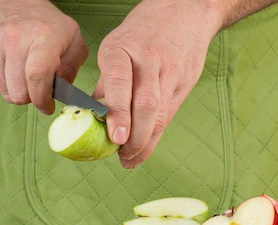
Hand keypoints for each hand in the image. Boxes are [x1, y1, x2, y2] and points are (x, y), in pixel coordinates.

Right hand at [0, 0, 88, 113]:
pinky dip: (8, 85)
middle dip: (33, 97)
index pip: (37, 76)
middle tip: (40, 87)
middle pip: (19, 92)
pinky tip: (16, 71)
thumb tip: (62, 91)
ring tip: (28, 76)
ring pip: (7, 93)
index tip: (48, 106)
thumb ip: (72, 68)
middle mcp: (15, 39)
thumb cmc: (48, 25)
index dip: (42, 98)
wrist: (15, 4)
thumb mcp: (74, 40)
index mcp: (42, 37)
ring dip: (20, 92)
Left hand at [93, 0, 222, 167]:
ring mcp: (170, 72)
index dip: (118, 113)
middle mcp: (148, 60)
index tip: (115, 138)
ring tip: (131, 158)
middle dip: (135, 137)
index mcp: (122, 48)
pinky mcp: (185, 82)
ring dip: (146, 141)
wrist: (186, 11)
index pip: (120, 83)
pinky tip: (145, 146)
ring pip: (161, 114)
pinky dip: (156, 135)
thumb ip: (107, 81)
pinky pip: (170, 114)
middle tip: (122, 156)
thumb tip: (91, 114)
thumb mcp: (117, 46)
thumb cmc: (144, 31)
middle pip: (146, 106)